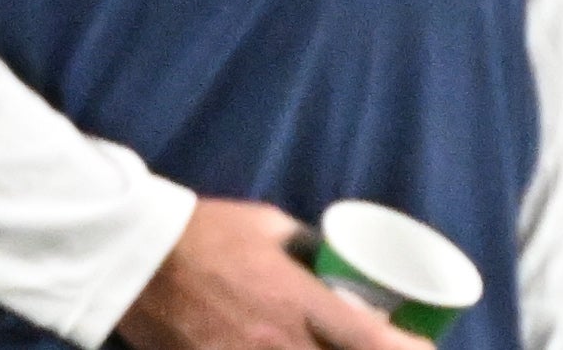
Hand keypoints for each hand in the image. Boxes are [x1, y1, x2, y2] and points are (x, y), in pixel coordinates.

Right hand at [117, 200, 427, 349]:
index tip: (424, 345)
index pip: (376, 343)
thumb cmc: (203, 233)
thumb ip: (303, 242)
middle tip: (380, 348)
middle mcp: (285, 346)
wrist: (137, 260)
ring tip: (329, 348)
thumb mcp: (265, 224)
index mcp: (301, 305)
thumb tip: (331, 254)